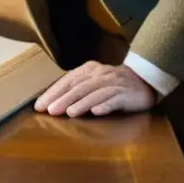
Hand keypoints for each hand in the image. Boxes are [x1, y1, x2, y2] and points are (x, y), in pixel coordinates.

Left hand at [33, 61, 156, 117]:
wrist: (143, 80)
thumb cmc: (112, 83)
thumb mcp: (93, 81)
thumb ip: (76, 88)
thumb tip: (51, 102)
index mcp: (89, 69)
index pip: (68, 80)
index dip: (53, 92)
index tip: (40, 105)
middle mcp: (100, 75)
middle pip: (79, 86)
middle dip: (63, 98)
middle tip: (50, 110)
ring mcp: (114, 84)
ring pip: (95, 93)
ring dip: (82, 103)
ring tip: (69, 112)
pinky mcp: (126, 94)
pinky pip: (115, 99)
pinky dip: (105, 105)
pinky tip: (97, 112)